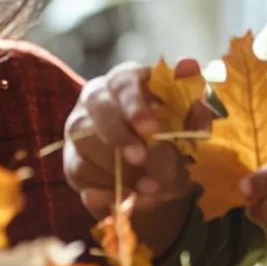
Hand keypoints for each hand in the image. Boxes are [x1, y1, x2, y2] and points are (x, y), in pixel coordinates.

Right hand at [63, 59, 211, 254]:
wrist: (158, 173)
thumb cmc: (171, 136)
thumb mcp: (189, 122)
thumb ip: (192, 99)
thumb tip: (189, 65)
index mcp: (126, 81)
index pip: (123, 82)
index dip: (134, 104)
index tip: (150, 128)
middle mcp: (96, 100)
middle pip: (95, 108)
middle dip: (118, 135)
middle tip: (140, 158)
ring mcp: (80, 131)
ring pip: (84, 144)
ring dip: (116, 169)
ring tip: (149, 188)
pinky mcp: (73, 161)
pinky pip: (80, 174)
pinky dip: (104, 190)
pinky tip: (129, 200)